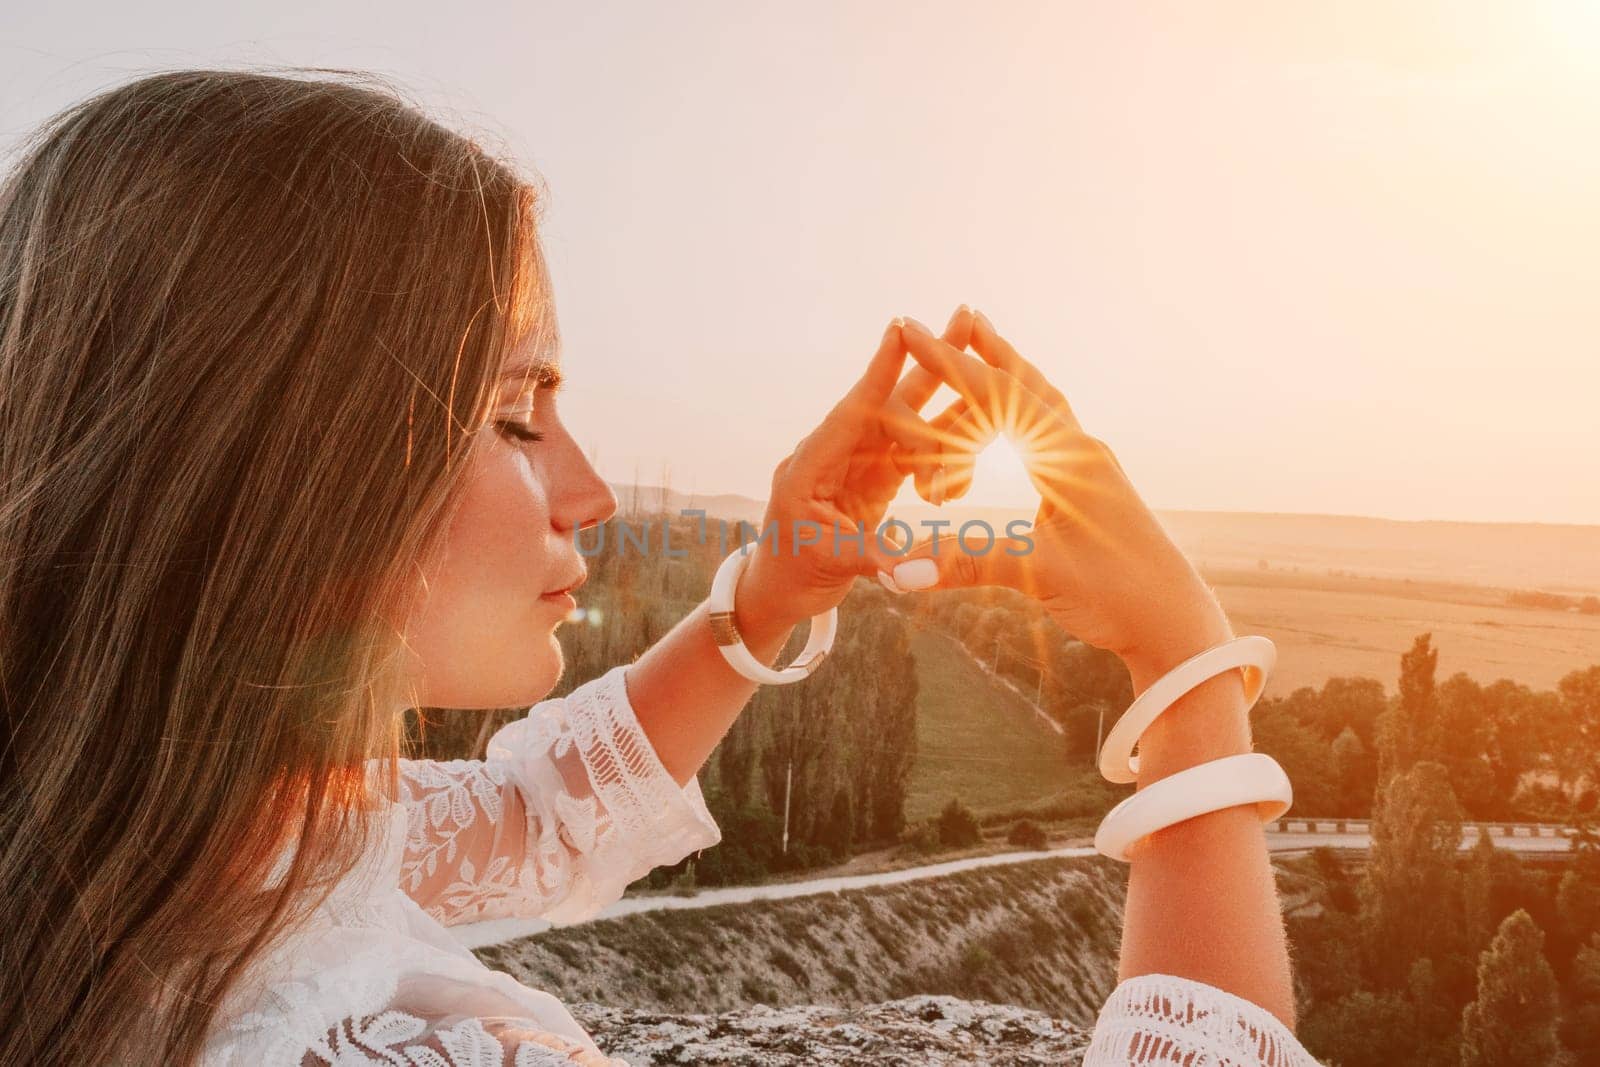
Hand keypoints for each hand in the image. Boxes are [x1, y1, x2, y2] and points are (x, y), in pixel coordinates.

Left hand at [734, 308, 983, 632]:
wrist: (783, 589)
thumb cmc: (792, 575)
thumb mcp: (827, 563)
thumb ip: (870, 558)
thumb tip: (912, 568)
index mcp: (810, 466)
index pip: (851, 412)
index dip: (878, 373)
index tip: (899, 329)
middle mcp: (836, 453)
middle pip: (887, 400)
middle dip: (926, 360)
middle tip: (963, 316)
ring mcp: (858, 461)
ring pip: (906, 417)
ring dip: (942, 385)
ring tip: (976, 343)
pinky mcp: (875, 475)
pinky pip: (915, 448)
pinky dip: (946, 434)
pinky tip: (977, 404)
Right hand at [887, 310, 1233, 676]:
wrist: (1176, 624)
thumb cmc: (1118, 593)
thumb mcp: (1035, 573)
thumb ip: (964, 561)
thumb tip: (895, 568)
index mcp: (1068, 457)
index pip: (997, 394)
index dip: (949, 364)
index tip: (911, 331)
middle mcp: (1082, 453)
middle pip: (1029, 384)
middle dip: (990, 351)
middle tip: (961, 314)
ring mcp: (1091, 472)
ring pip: (1045, 408)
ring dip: (1012, 379)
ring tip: (987, 355)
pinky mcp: (1093, 495)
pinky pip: (1052, 439)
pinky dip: (1026, 418)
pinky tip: (1021, 428)